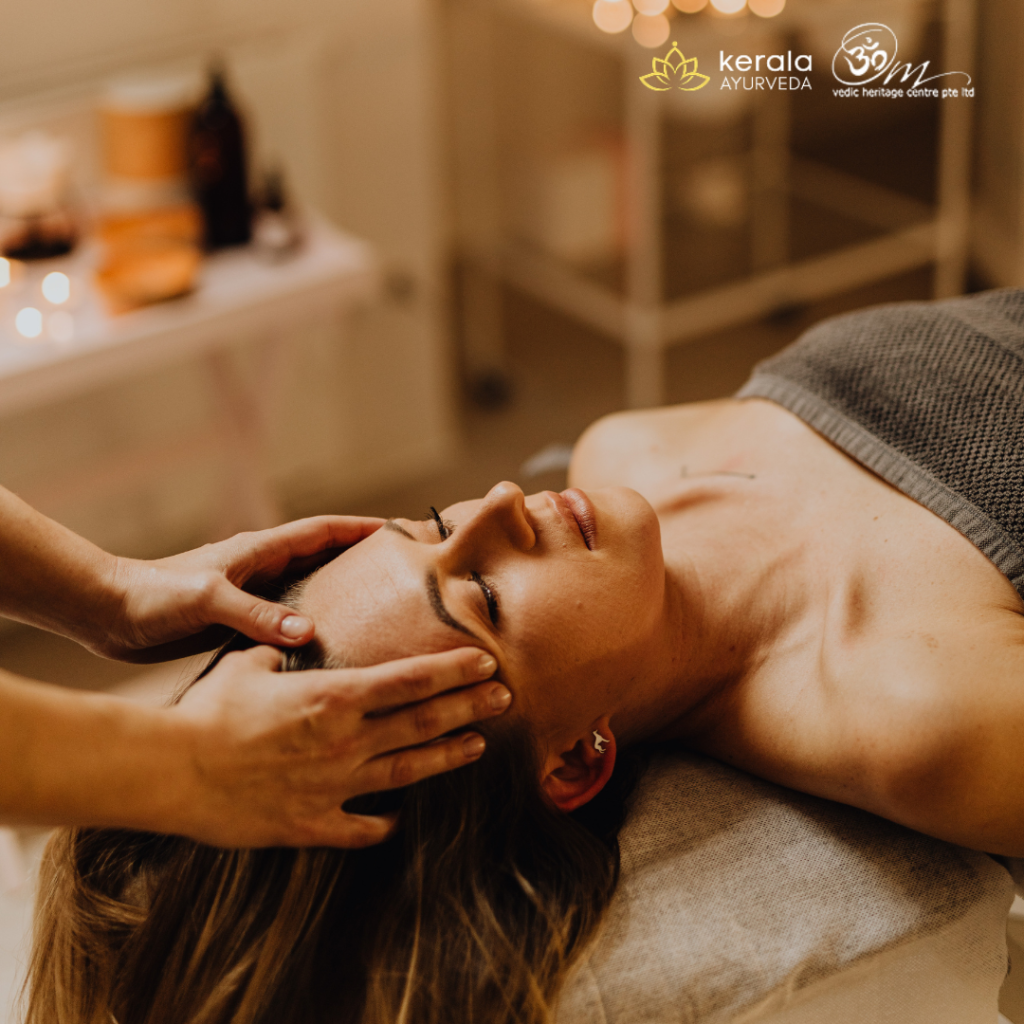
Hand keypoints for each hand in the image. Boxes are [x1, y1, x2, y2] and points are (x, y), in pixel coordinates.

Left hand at [95, 516, 383, 661]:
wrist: (107, 613)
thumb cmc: (153, 595)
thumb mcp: (207, 600)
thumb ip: (256, 614)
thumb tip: (310, 631)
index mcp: (261, 551)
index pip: (324, 531)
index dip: (363, 528)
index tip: (402, 530)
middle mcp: (263, 569)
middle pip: (326, 559)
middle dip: (364, 561)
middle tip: (404, 577)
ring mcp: (253, 595)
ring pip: (311, 591)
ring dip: (343, 597)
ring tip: (383, 615)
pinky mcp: (239, 621)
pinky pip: (289, 621)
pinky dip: (315, 627)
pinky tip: (331, 650)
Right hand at [169, 646, 511, 847]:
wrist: (171, 769)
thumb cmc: (207, 710)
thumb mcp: (250, 663)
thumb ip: (284, 649)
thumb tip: (296, 633)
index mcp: (335, 697)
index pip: (412, 679)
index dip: (455, 670)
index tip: (486, 661)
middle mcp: (346, 741)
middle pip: (423, 722)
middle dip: (469, 707)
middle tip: (504, 698)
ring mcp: (334, 787)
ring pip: (408, 772)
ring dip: (447, 756)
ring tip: (478, 745)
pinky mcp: (312, 824)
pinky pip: (361, 829)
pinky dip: (384, 824)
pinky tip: (399, 820)